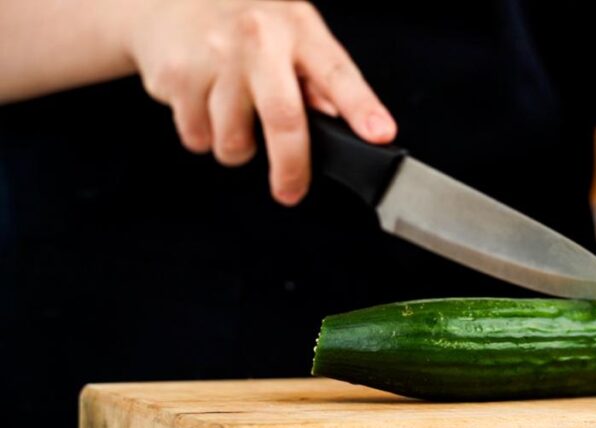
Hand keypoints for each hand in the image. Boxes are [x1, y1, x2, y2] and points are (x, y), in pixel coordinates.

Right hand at [128, 0, 395, 204]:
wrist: (167, 1)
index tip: (379, 134)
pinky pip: (197, 137)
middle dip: (291, 166)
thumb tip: (346, 127)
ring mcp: (215, 57)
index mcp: (298, 30)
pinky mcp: (177, 76)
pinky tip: (206, 108)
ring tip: (237, 120)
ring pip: (234, 141)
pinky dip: (203, 137)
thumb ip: (319, 80)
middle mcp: (259, 39)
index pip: (338, 74)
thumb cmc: (244, 23)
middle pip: (283, 118)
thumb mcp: (293, 34)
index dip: (361, 108)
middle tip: (291, 190)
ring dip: (238, 149)